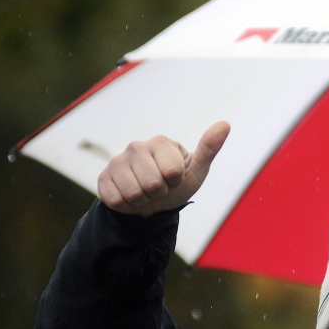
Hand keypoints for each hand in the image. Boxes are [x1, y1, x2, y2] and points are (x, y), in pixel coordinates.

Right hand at [97, 121, 230, 215]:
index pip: (172, 172)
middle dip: (159, 193)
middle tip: (159, 188)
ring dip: (143, 200)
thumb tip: (225, 123)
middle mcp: (136, 146)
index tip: (174, 178)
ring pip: (134, 193)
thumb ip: (209, 148)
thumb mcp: (196, 170)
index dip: (175, 181)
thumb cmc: (176, 184)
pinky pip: (117, 200)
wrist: (151, 203)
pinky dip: (127, 205)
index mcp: (161, 142)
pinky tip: (130, 196)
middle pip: (152, 184)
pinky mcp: (103, 178)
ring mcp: (117, 161)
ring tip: (146, 192)